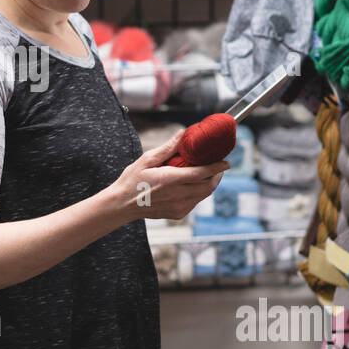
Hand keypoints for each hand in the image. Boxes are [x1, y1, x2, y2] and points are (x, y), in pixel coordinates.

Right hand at [110, 132, 230, 222]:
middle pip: (208, 186)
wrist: (122, 205)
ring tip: (206, 173)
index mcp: (170, 179)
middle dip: (217, 175)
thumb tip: (183, 134)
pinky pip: (195, 202)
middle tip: (217, 166)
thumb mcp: (147, 160)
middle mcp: (177, 195)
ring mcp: (179, 207)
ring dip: (208, 184)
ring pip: (204, 195)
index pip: (202, 173)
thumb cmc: (132, 180)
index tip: (226, 161)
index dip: (217, 167)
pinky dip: (198, 192)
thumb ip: (168, 148)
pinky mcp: (178, 214)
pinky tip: (190, 185)